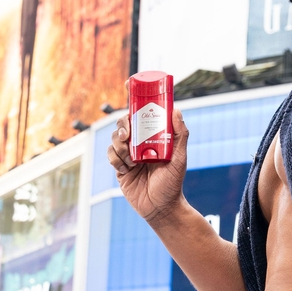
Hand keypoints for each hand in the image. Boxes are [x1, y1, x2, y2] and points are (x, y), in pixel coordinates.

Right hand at [107, 89, 188, 223]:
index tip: (128, 83)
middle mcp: (140, 143)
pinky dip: (116, 159)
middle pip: (124, 123)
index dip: (134, 96)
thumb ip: (180, 134)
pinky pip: (111, 155)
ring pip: (115, 138)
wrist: (161, 208)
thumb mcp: (180, 157)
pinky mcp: (120, 167)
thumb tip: (175, 110)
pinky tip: (127, 169)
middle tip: (128, 134)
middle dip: (123, 125)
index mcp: (154, 136)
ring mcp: (129, 154)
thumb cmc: (173, 182)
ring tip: (133, 160)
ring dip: (120, 146)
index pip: (143, 113)